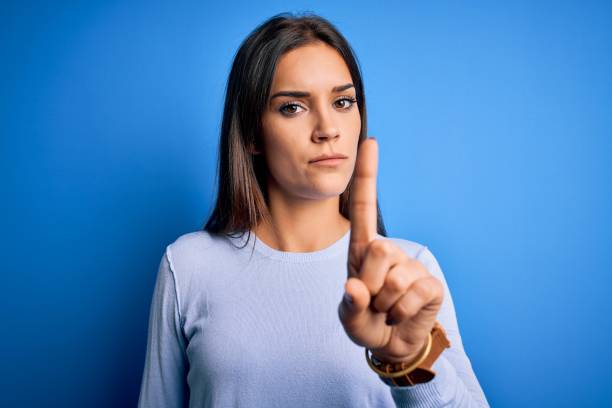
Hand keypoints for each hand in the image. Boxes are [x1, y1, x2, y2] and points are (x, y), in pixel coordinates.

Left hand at [338, 137, 443, 362]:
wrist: (391, 345)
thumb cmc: (366, 322)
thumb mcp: (349, 316)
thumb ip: (349, 304)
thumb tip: (355, 287)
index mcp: (364, 250)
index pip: (364, 208)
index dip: (367, 175)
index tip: (371, 142)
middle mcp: (389, 252)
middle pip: (378, 250)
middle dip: (370, 284)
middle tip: (372, 300)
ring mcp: (412, 266)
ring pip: (394, 279)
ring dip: (384, 304)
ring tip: (385, 309)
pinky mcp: (430, 284)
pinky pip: (413, 295)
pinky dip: (401, 313)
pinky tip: (401, 315)